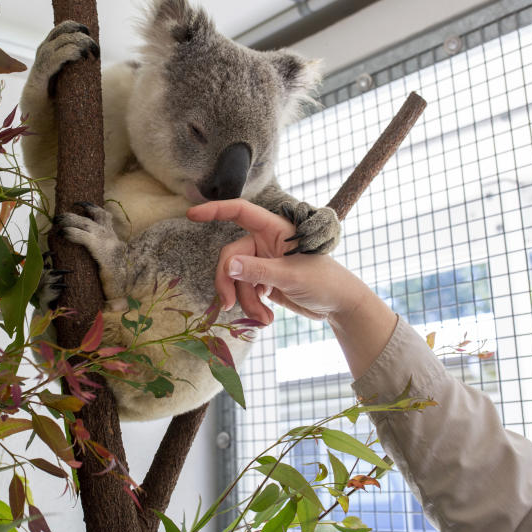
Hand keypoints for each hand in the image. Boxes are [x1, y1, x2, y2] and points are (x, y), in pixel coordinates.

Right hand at [187, 199, 397, 377]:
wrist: (340, 306)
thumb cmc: (324, 281)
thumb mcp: (291, 275)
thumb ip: (258, 270)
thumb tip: (228, 265)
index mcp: (275, 230)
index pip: (240, 212)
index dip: (215, 210)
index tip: (191, 215)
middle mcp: (266, 243)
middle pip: (231, 256)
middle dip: (230, 283)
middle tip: (230, 306)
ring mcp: (264, 263)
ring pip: (238, 279)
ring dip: (246, 302)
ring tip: (264, 320)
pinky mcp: (264, 282)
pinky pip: (246, 292)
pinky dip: (252, 307)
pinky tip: (266, 318)